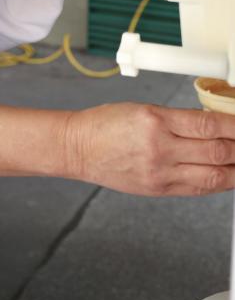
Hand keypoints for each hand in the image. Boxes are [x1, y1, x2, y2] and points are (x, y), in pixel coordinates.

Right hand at [65, 102, 234, 195]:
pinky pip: (197, 189)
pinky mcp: (158, 189)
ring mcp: (160, 172)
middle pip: (217, 152)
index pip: (208, 125)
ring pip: (213, 175)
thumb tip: (212, 126)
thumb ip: (178, 119)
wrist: (78, 148)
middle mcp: (160, 148)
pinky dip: (218, 183)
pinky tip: (226, 177)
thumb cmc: (105, 125)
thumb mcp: (143, 109)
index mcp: (155, 120)